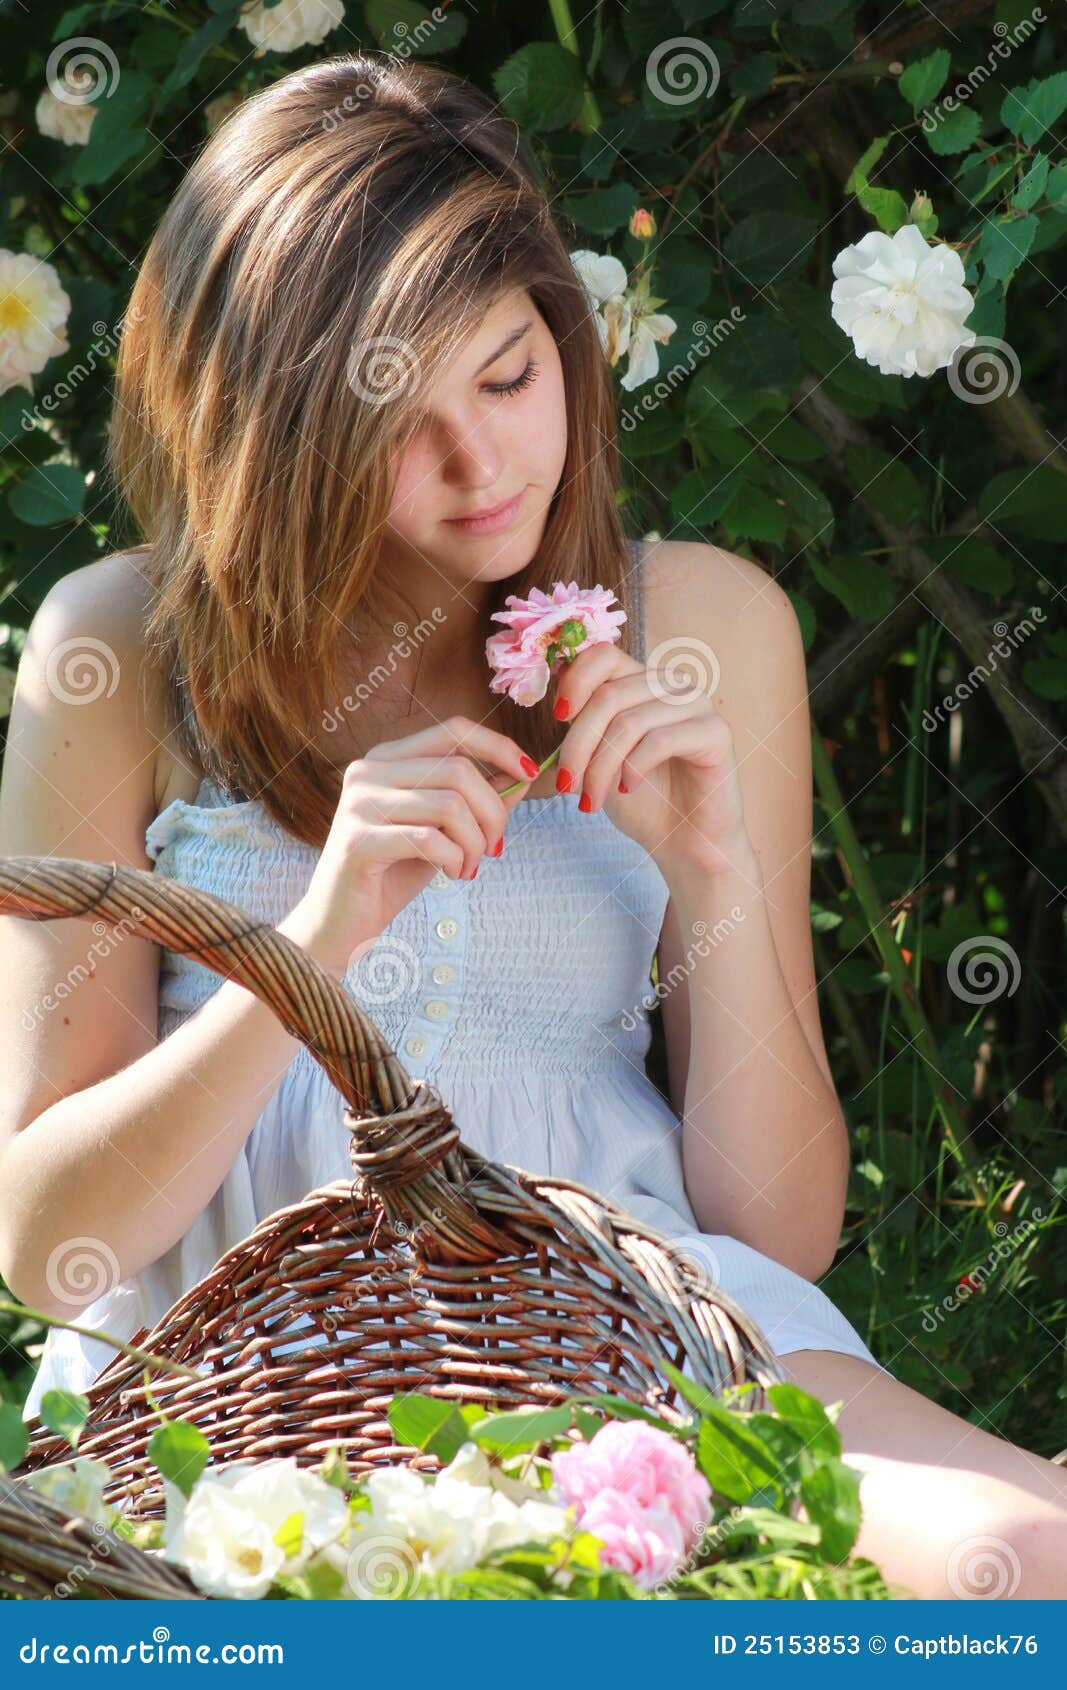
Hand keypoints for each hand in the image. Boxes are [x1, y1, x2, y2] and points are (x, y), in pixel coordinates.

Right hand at [292, 715, 537, 969]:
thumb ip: (478, 799)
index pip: (453, 730)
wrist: (342, 922)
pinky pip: (430, 839)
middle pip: (459, 770)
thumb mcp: (444, 830)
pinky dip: (454, 859)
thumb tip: (523, 773)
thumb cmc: (393, 873)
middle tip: (493, 847)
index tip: (531, 772)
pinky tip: (452, 874)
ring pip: (450, 805)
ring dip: (474, 842)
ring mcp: (359, 804)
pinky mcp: (358, 841)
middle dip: (493, 812)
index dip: (498, 746)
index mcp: (388, 759)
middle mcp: (368, 771)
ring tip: (468, 866)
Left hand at [551, 643, 752, 878]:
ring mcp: (698, 705)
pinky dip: (634, 768)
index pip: (604, 655)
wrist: (685, 842)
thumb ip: (582, 720)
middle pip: (609, 696)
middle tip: (567, 784)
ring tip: (590, 798)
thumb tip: (553, 673)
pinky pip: (660, 740)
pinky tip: (628, 788)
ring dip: (600, 766)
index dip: (575, 681)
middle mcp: (672, 685)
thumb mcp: (598, 756)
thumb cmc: (642, 800)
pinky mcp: (716, 733)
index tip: (558, 719)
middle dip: (578, 745)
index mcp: (643, 682)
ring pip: (630, 722)